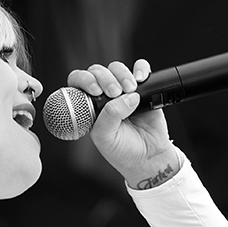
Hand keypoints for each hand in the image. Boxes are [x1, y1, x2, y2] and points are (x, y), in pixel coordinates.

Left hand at [67, 59, 182, 188]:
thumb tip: (128, 97)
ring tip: (130, 91)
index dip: (84, 80)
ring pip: (117, 68)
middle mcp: (104, 95)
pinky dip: (141, 69)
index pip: (78, 82)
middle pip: (98, 72)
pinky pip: (141, 68)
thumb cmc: (122, 151)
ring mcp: (124, 90)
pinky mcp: (144, 89)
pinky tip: (141, 80)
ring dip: (123, 75)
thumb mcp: (106, 137)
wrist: (149, 158)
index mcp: (89, 106)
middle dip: (106, 79)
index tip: (95, 90)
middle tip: (115, 93)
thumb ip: (110, 116)